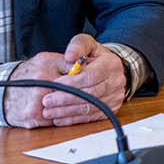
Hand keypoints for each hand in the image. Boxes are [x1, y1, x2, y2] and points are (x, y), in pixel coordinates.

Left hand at [2, 36, 125, 127]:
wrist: (111, 69)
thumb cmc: (95, 56)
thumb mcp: (87, 44)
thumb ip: (77, 46)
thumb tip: (69, 56)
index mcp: (112, 64)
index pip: (90, 76)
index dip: (71, 82)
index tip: (54, 84)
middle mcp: (116, 82)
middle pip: (89, 94)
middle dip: (65, 99)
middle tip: (47, 101)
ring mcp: (115, 98)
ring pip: (89, 108)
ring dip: (67, 111)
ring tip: (49, 111)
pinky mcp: (109, 109)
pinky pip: (90, 117)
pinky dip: (73, 119)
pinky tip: (59, 118)